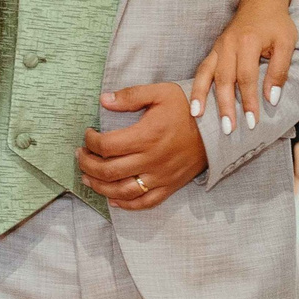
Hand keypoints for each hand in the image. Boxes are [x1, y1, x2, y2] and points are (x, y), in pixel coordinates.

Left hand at [78, 83, 207, 210]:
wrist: (218, 130)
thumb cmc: (188, 109)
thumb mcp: (161, 93)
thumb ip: (131, 96)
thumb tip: (104, 100)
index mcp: (147, 136)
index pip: (106, 146)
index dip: (90, 142)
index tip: (88, 134)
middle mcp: (151, 160)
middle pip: (108, 171)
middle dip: (87, 165)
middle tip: (81, 157)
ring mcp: (160, 176)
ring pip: (122, 191)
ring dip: (100, 187)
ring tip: (88, 178)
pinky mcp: (169, 186)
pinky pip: (144, 203)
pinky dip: (125, 204)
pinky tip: (112, 199)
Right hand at [189, 0, 295, 134]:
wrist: (261, 1)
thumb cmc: (277, 24)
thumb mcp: (287, 43)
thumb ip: (280, 71)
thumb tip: (272, 99)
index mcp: (249, 42)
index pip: (247, 78)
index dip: (250, 101)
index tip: (253, 122)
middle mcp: (229, 45)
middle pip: (224, 79)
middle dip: (225, 106)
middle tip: (228, 129)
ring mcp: (219, 47)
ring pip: (207, 74)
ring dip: (203, 97)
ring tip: (198, 118)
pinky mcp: (214, 50)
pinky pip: (201, 70)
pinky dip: (195, 87)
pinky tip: (194, 105)